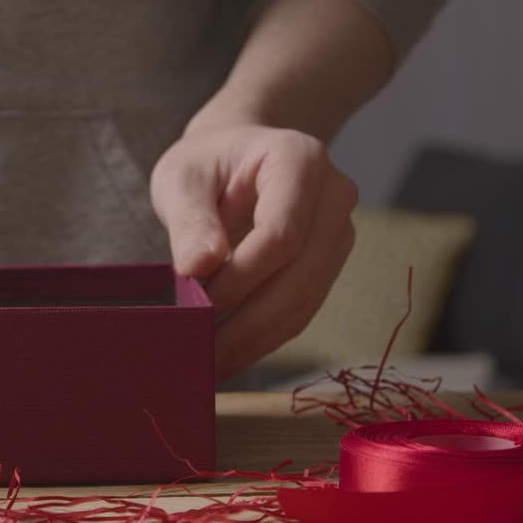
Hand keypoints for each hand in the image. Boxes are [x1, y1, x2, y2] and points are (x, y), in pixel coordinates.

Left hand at [151, 124, 356, 380]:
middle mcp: (334, 196)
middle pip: (300, 275)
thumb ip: (189, 220)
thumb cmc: (207, 164)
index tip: (197, 304)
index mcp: (300, 160)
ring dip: (256, 339)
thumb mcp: (183, 179)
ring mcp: (339, 233)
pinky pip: (301, 310)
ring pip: (305, 301)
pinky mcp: (329, 265)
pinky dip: (264, 337)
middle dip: (248, 322)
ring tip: (209, 365)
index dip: (240, 277)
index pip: (281, 233)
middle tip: (199, 354)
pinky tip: (230, 355)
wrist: (237, 157)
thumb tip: (197, 268)